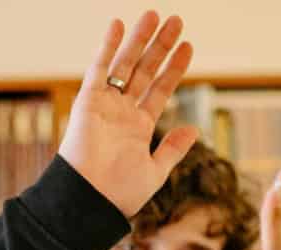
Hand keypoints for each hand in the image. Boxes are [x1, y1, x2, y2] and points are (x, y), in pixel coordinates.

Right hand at [58, 12, 198, 216]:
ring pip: (125, 65)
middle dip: (160, 46)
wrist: (90, 201)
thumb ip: (172, 149)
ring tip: (155, 15)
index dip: (174, 68)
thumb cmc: (119, 194)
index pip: (160, 90)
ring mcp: (105, 105)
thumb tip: (194, 129)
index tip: (188, 47)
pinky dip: (107, 47)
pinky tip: (118, 25)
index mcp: (138, 128)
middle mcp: (121, 112)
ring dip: (139, 40)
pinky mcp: (87, 102)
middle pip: (145, 71)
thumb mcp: (155, 171)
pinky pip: (98, 70)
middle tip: (176, 21)